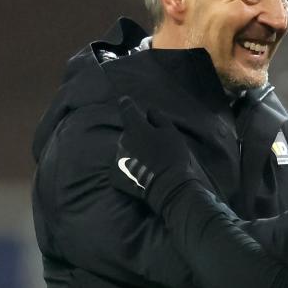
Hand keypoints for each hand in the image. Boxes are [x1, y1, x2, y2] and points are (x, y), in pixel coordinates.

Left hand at [116, 96, 212, 214]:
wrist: (167, 187)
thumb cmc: (172, 156)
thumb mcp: (171, 132)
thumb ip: (159, 118)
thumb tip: (149, 111)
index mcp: (135, 127)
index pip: (126, 109)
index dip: (127, 103)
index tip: (125, 100)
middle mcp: (121, 141)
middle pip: (128, 133)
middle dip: (137, 136)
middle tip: (153, 146)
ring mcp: (117, 159)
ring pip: (124, 150)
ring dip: (133, 153)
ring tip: (150, 164)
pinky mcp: (115, 176)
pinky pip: (122, 167)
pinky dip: (129, 168)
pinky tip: (142, 174)